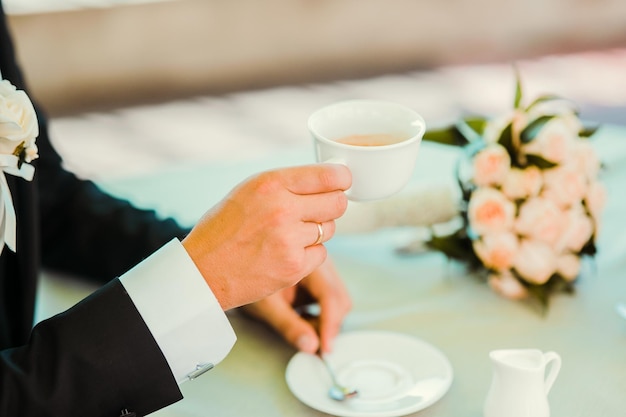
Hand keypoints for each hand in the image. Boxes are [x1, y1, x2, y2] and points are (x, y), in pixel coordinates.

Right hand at [182, 164, 350, 309]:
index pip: (328, 175)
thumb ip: (287, 184)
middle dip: (332, 206)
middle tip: (318, 211)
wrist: (203, 270)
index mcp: (271, 183)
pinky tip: (285, 254)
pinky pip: (321, 254)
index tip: (343, 181)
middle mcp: (282, 209)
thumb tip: (330, 178)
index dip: (341, 179)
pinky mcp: (294, 267)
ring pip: (330, 229)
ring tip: (289, 235)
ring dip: (317, 231)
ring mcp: (289, 239)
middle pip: (338, 202)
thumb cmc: (224, 228)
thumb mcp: (249, 191)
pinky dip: (309, 255)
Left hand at [240, 257, 350, 352]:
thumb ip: (290, 326)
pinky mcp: (319, 281)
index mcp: (306, 261)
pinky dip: (321, 317)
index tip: (325, 348)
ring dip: (325, 322)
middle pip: (339, 299)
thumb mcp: (267, 306)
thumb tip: (312, 347)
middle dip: (329, 325)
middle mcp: (320, 263)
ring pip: (338, 302)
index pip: (329, 294)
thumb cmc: (248, 282)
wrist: (237, 269)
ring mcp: (322, 271)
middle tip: (313, 346)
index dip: (330, 323)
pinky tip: (303, 319)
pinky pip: (330, 302)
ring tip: (301, 328)